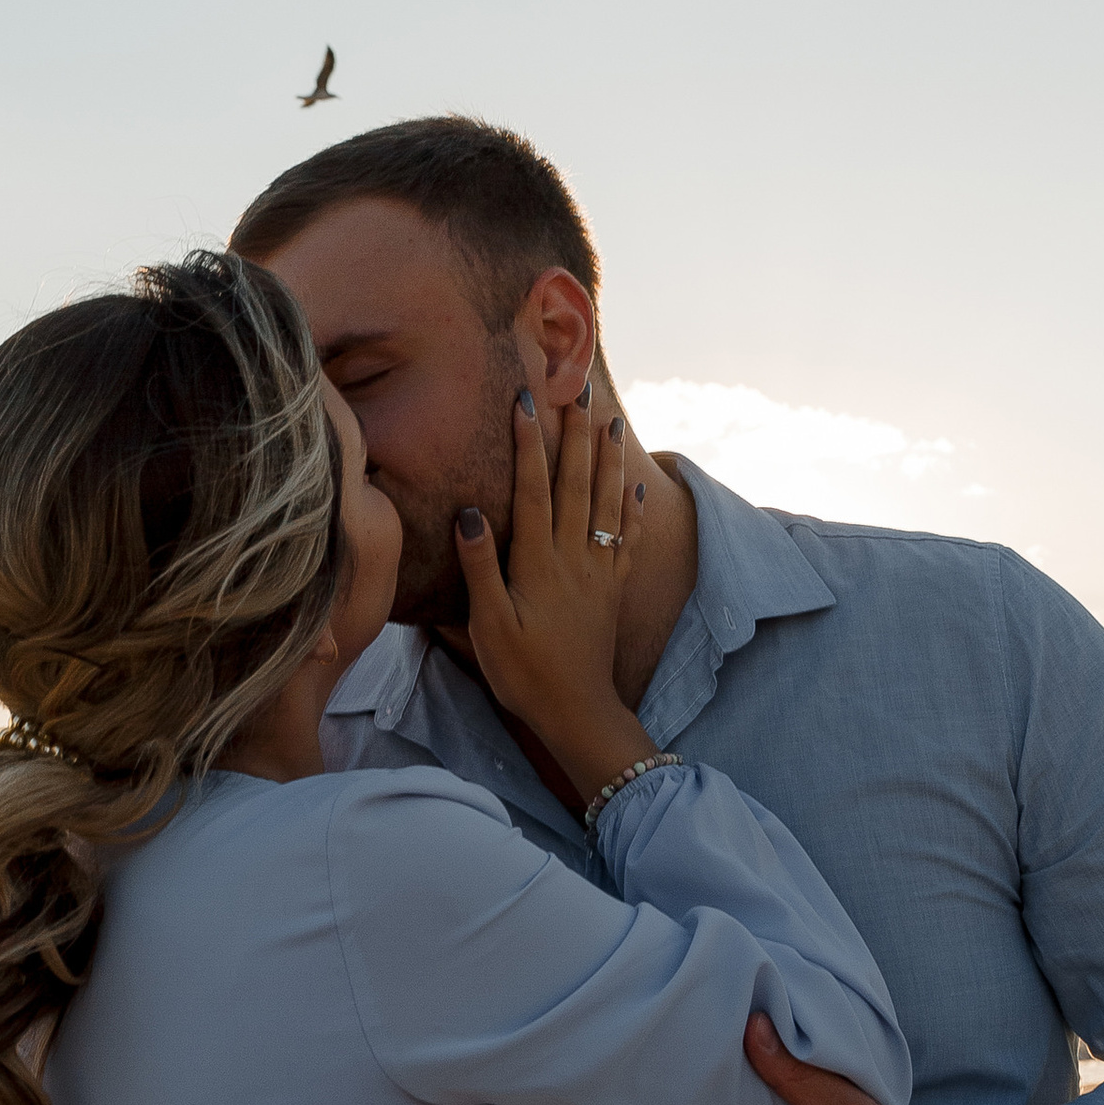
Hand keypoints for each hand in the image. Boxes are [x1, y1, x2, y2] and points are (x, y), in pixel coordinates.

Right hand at [455, 391, 649, 805]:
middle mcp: (573, 558)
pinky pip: (625, 539)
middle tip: (579, 393)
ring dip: (607, 460)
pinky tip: (635, 486)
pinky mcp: (612, 590)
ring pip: (604, 504)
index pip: (533, 490)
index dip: (529, 445)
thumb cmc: (524, 672)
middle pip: (575, 485)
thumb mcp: (489, 626)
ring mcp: (598, 572)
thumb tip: (469, 512)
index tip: (526, 402)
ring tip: (611, 423)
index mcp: (538, 563)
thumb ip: (480, 568)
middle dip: (575, 436)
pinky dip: (630, 509)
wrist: (577, 712)